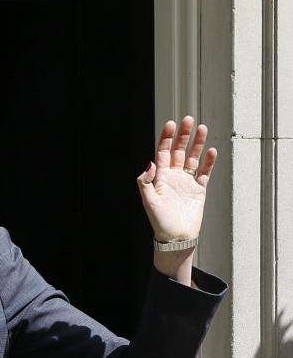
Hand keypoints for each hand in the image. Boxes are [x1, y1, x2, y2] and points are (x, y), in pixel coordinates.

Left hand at [136, 117, 216, 284]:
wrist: (176, 237)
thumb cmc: (159, 221)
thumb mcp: (148, 200)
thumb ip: (145, 181)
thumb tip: (150, 162)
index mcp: (160, 176)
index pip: (163, 151)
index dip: (166, 138)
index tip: (171, 124)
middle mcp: (173, 176)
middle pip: (179, 150)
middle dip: (183, 135)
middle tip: (189, 119)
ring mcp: (187, 182)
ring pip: (193, 158)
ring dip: (198, 144)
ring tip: (203, 129)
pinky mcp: (199, 190)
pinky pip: (204, 173)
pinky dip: (208, 162)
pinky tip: (211, 151)